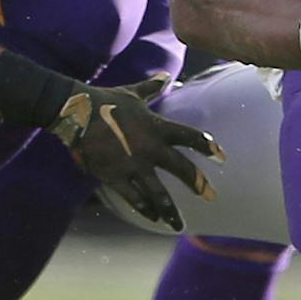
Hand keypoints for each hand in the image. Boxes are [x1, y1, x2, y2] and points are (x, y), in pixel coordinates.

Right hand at [48, 74, 226, 231]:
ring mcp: (133, 165)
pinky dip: (145, 209)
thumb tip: (166, 75)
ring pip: (158, 193)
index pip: (190, 137)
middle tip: (212, 196)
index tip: (223, 157)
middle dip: (198, 183)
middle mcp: (150, 148)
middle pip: (180, 168)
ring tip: (179, 225)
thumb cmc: (107, 101)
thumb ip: (152, 87)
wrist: (77, 113)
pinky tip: (153, 218)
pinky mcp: (115, 177)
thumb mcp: (133, 93)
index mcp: (157, 127)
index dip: (208, 146)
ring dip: (170, 210)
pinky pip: (134, 198)